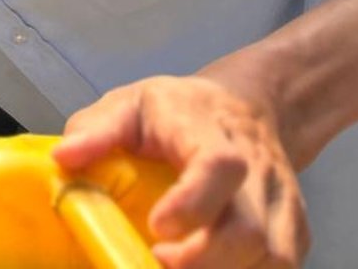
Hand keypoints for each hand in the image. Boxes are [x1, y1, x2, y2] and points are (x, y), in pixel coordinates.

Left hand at [55, 73, 308, 268]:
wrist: (243, 108)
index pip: (220, 166)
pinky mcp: (294, 232)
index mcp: (209, 132)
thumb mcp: (129, 104)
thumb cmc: (177, 112)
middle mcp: (256, 171)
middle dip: (205, 260)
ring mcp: (282, 205)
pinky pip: (282, 268)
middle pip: (251, 229)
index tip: (158, 227)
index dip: (194, 203)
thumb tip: (63, 157)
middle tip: (158, 262)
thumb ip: (96, 130)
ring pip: (275, 258)